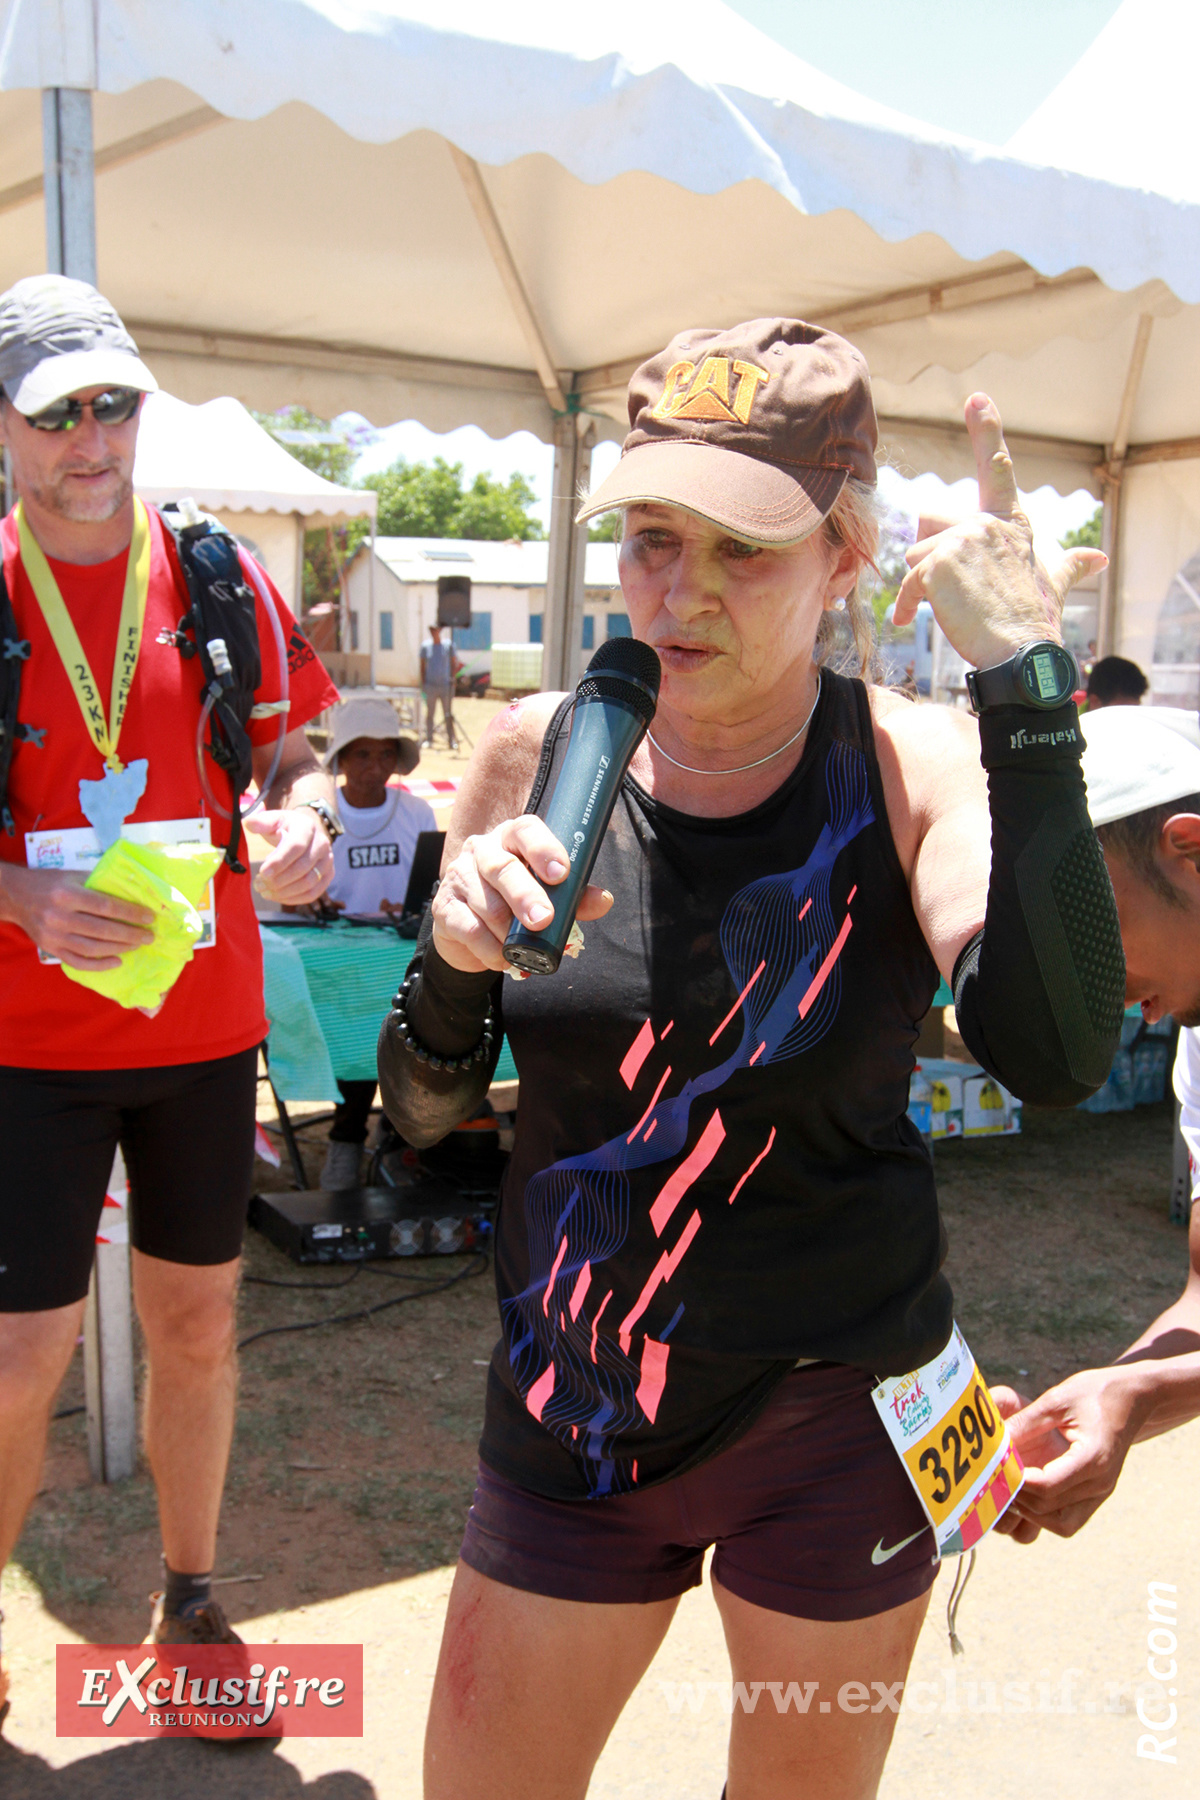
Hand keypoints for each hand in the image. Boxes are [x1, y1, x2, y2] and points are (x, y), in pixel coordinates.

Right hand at [0, 864, 154, 970]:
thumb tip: (134, 891)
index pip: (106, 906)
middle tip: (149, 936)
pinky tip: (117, 961)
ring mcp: (54, 936)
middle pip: (102, 930)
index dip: (130, 913)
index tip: (149, 917)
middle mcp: (59, 917)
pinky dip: (99, 965)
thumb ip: (100, 884)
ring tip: (137, 945)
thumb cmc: (51, 883)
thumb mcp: (74, 876)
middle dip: (130, 934)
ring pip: (92, 948)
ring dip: (119, 948)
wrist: (17, 896)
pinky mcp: (51, 949)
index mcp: (67, 895)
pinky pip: (78, 962)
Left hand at [247, 806, 334, 905]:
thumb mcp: (272, 820)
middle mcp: (322, 844)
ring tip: (265, 891)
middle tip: (259, 885)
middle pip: (303, 868)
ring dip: (285, 892)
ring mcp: (327, 861)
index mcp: (307, 827)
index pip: (296, 846)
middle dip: (279, 880)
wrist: (304, 834)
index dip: (280, 861)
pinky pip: (313, 893)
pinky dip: (294, 899)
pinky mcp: (328, 875)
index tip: (262, 872)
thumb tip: (249, 823)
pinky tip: (277, 896)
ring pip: (309, 883)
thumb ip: (260, 821)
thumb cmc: (285, 828)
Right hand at [432, 814, 613, 973]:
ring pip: (486, 903)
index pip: (526, 830)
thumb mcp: (547, 896)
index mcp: (511, 838)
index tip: (561, 873)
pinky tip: (503, 958)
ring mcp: (459, 877)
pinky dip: (491, 949)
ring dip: (509, 932)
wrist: (468, 930)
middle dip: (525, 895)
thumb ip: (573, 897)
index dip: (544, 848)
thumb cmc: (514, 903)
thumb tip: (602, 901)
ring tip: (524, 949)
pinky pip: (469, 929)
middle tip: (543, 920)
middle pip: (502, 867)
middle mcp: (482, 850)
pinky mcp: (444, 907)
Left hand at [894, 394, 1107, 669]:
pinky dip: (906, 604)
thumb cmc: (1035, 619)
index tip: (977, 397)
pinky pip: (907, 582)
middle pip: (932, 530)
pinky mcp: (937, 564)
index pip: (998, 469)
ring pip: (916, 557)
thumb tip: (1099, 559)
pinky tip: (911, 619)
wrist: (1021, 653)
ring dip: (922, 585)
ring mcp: (962, 541)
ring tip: (953, 607)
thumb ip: (1071, 565)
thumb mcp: (1055, 582)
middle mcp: (986, 524)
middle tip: (960, 591)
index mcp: (1010, 522)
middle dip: (932, 561)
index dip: (987, 429)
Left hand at [996, 1365, 1147, 1540]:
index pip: (1046, 1486)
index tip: (994, 1466)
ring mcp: (1102, 1493)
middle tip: (994, 1478)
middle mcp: (1100, 1483)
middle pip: (1049, 1508)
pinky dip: (1047, 1513)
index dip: (1015, 1481)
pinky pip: (1070, 1519)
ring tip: (1011, 1485)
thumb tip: (994, 1441)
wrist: (1133, 1398)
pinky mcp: (1099, 1494)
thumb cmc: (1094, 1393)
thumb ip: (1025, 1422)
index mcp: (1092, 1458)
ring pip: (1061, 1524)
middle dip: (1018, 1497)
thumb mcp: (1056, 1400)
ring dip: (1032, 1512)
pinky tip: (1030, 1490)